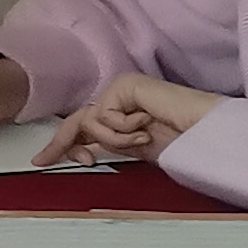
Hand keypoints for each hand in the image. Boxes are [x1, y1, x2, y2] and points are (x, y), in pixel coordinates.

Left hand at [35, 73, 224, 167]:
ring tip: (143, 138)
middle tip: (42, 161)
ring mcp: (120, 90)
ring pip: (92, 122)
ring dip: (115, 140)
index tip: (43, 162)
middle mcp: (117, 99)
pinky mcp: (124, 85)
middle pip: (77, 120)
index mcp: (120, 115)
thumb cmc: (181, 142)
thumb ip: (109, 145)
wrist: (205, 134)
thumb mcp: (135, 149)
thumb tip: (79, 150)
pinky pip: (106, 116)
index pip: (83, 127)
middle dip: (60, 143)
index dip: (62, 145)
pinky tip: (147, 124)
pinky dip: (124, 128)